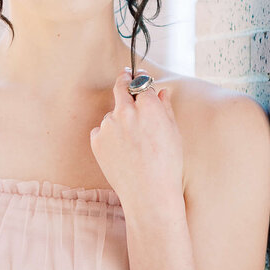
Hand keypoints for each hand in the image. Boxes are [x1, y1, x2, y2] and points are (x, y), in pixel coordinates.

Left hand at [89, 67, 183, 212]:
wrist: (149, 193)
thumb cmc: (167, 164)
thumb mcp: (173, 133)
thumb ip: (164, 108)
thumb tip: (161, 91)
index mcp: (148, 107)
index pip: (140, 83)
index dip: (141, 80)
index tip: (138, 76)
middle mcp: (125, 112)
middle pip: (120, 88)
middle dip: (123, 81)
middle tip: (125, 78)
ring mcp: (108, 126)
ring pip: (112, 114)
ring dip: (119, 120)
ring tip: (132, 143)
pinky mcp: (96, 140)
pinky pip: (102, 131)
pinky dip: (109, 136)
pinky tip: (121, 152)